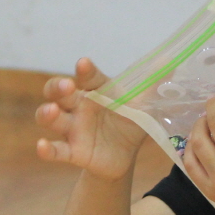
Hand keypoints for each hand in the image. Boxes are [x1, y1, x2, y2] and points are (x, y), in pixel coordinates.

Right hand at [36, 59, 146, 180]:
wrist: (125, 155)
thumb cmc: (129, 121)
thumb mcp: (142, 104)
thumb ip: (153, 84)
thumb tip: (172, 60)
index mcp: (95, 90)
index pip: (88, 77)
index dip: (85, 70)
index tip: (84, 63)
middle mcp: (78, 106)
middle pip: (58, 92)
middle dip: (58, 87)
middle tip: (67, 86)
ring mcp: (72, 128)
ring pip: (50, 118)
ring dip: (47, 114)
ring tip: (52, 112)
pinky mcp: (72, 151)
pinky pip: (55, 150)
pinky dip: (46, 149)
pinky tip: (41, 146)